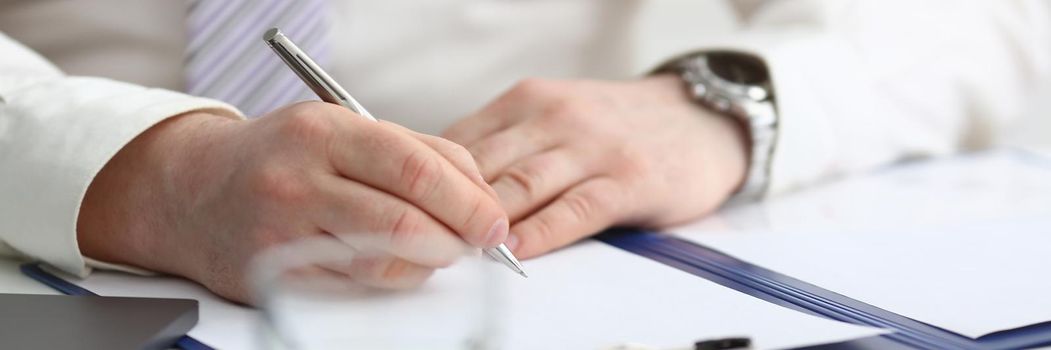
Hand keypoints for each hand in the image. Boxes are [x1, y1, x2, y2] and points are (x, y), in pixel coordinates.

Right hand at [77, 102, 509, 302]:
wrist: (191, 190)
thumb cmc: (283, 156)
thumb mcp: (342, 128)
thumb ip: (415, 151)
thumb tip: (480, 192)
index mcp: (325, 133)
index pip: (415, 167)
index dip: (468, 199)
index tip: (494, 218)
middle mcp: (300, 182)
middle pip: (404, 222)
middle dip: (458, 239)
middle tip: (478, 242)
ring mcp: (285, 234)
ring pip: (384, 263)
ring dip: (428, 262)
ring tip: (438, 249)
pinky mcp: (277, 277)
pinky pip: (356, 288)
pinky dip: (393, 279)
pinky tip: (399, 264)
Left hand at [443, 75, 747, 257]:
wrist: (701, 118)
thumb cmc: (617, 127)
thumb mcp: (555, 116)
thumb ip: (507, 144)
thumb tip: (443, 187)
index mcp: (528, 100)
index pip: (459, 141)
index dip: (428, 181)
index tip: (406, 212)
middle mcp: (555, 117)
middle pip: (483, 166)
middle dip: (447, 206)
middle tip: (420, 240)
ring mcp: (592, 147)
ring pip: (521, 186)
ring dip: (484, 221)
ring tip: (457, 251)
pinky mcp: (627, 179)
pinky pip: (574, 210)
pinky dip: (541, 233)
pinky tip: (517, 251)